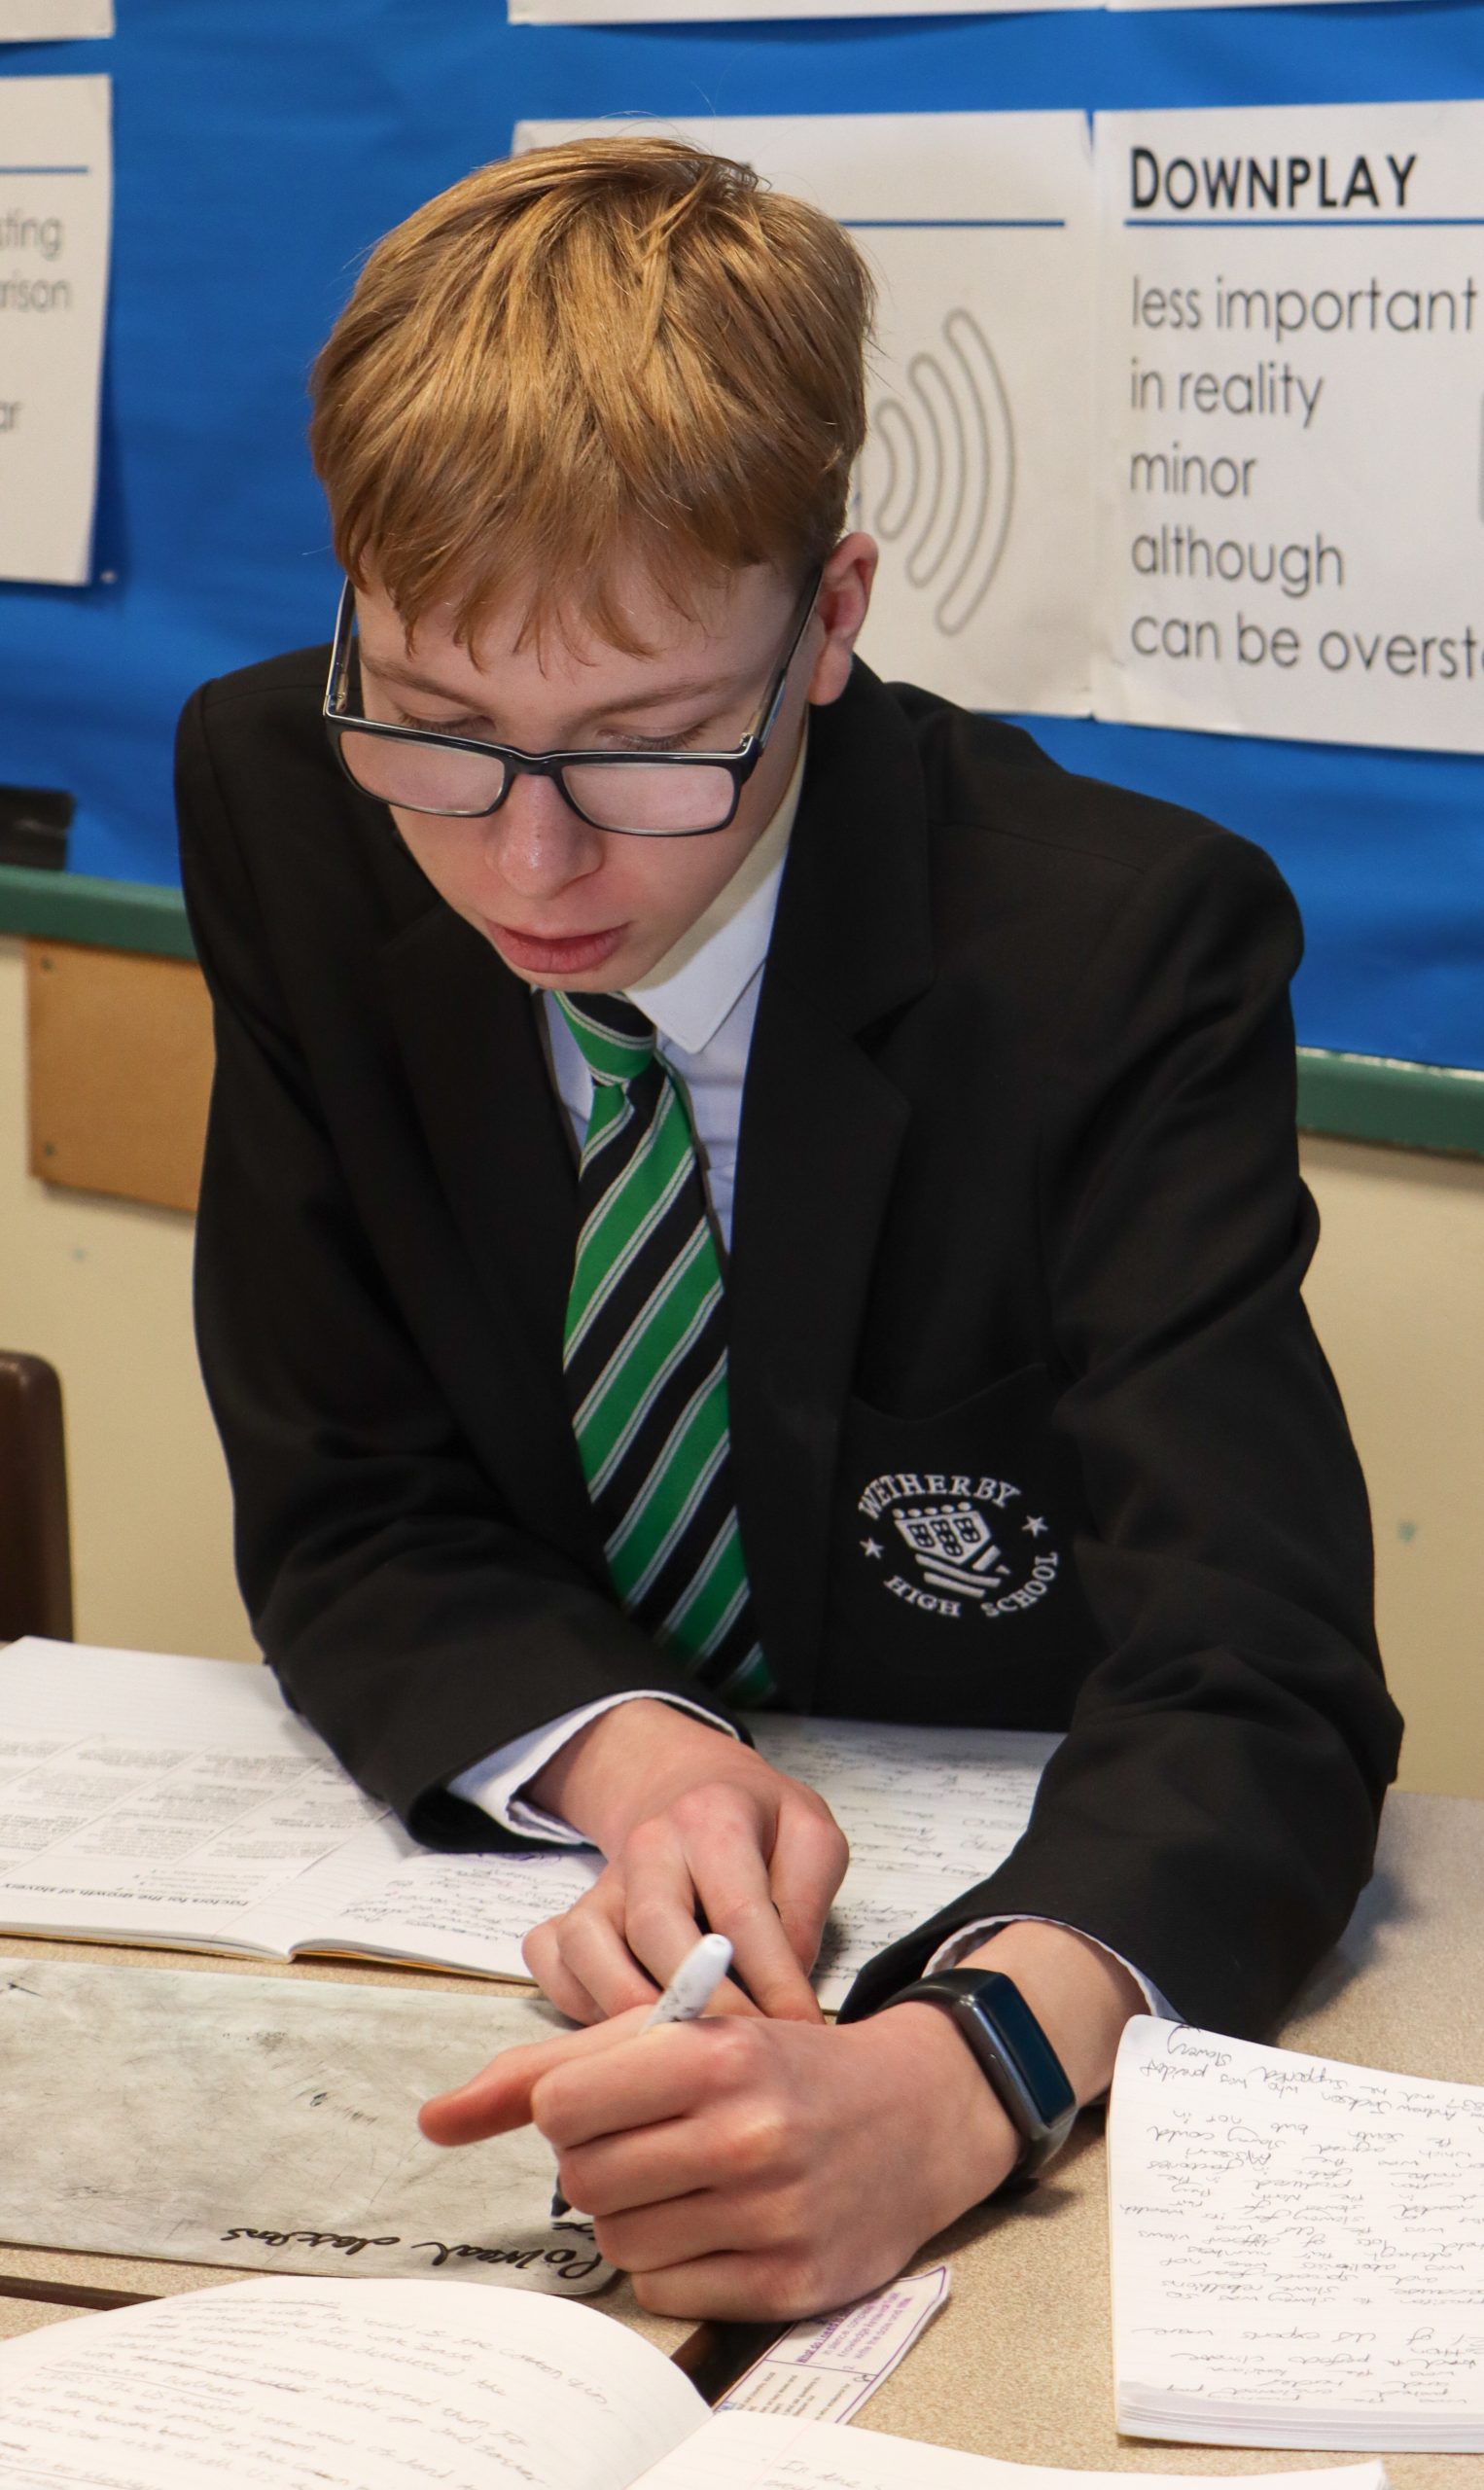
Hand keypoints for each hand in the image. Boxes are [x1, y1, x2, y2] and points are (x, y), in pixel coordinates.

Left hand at [420, 1998, 1016, 2319]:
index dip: (572, 2108)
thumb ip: (554, 2065)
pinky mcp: (789, 2282)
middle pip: (585, 2180)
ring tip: (693, 2179)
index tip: (611, 2101)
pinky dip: (677, 2263)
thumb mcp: (682, 2031)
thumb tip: (433, 2117)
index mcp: (715, 2054)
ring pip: (619, 2240)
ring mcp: (772, 2213)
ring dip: (638, 2215)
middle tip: (657, 2141)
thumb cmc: (779, 2065)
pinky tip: (724, 2223)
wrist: (915, 2114)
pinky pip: (666, 2290)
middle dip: (603, 2162)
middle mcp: (747, 2132)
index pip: (562, 2105)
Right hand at [520, 1700, 847, 2024]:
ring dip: (628, 2008)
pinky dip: (576, 2003)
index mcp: (713, 1818)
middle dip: (699, 2003)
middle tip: (738, 2052)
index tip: (800, 2029)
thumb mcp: (810, 1836)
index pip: (740, 1912)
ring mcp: (602, 1882)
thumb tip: (781, 1985)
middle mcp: (647, 1846)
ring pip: (587, 1947)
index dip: (773, 1982)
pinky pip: (549, 1961)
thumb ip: (806, 1903)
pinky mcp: (568, 1911)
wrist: (690, 1784)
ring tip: (679, 2049)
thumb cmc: (759, 1823)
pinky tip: (627, 2028)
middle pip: (654, 1930)